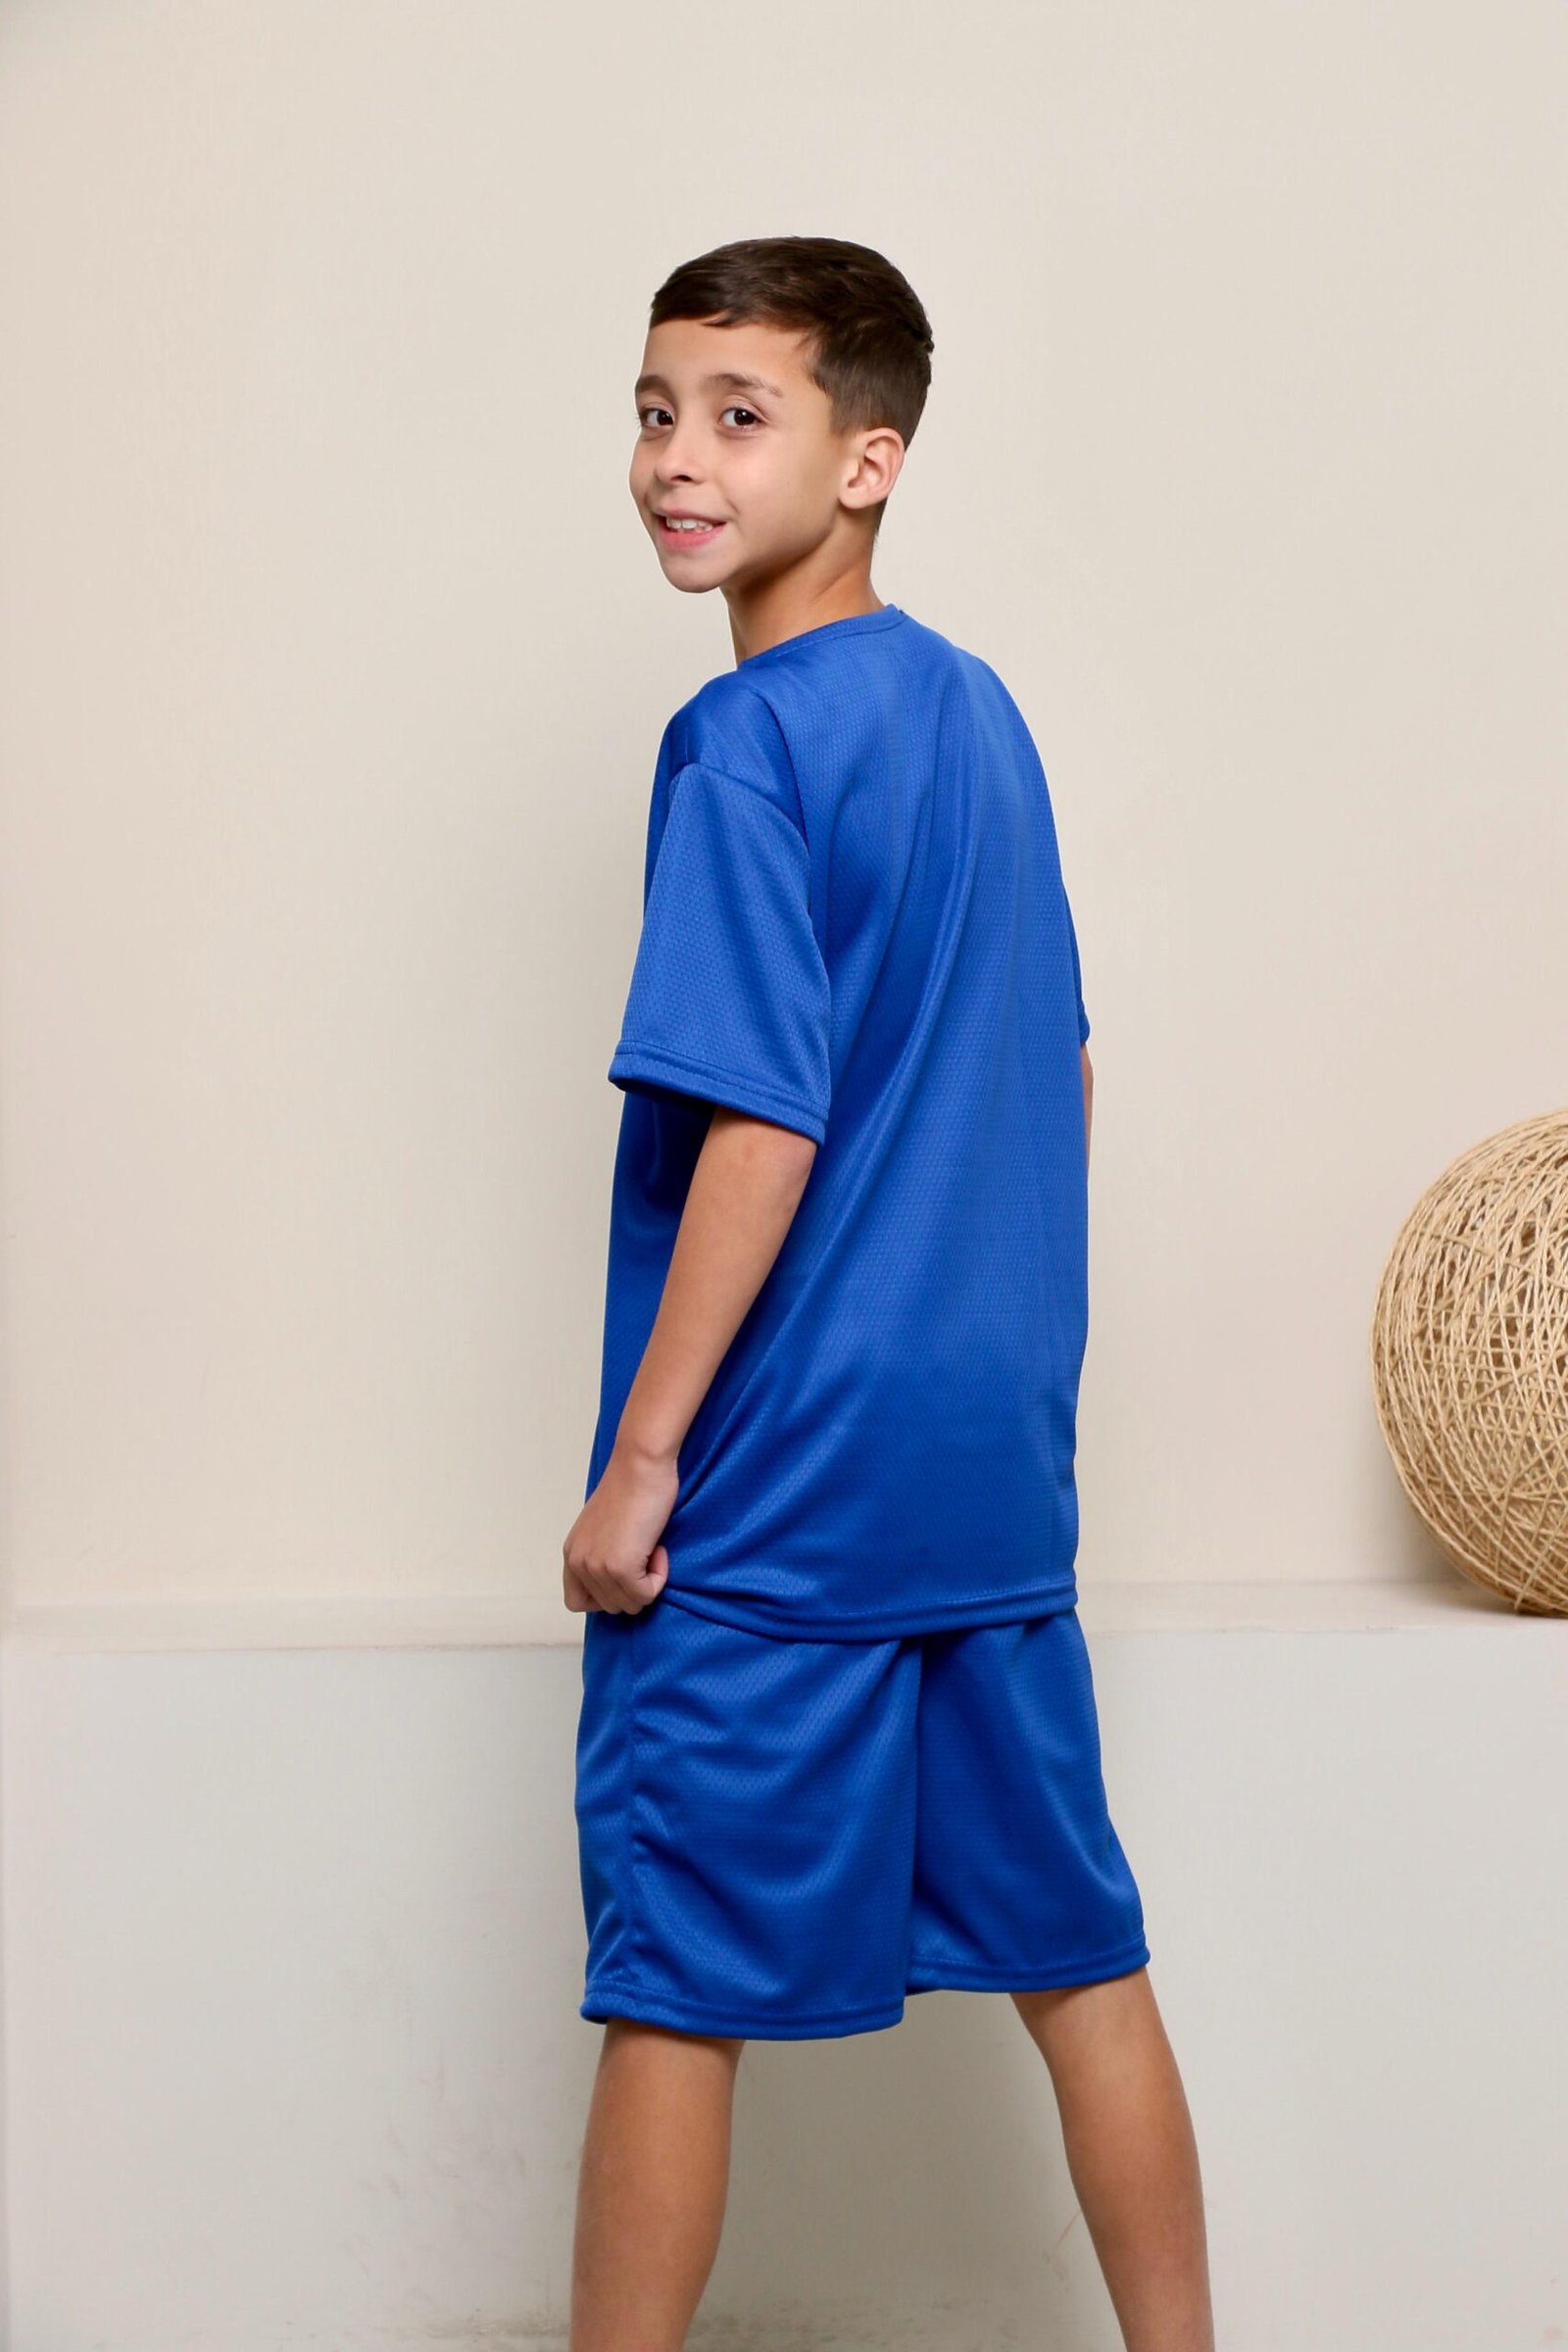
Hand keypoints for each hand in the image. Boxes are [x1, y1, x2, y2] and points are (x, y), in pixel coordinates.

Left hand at [562, 1440, 678, 1614]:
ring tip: (651, 1548)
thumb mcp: (603, 1528)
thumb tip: (617, 1584)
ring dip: (648, 1582)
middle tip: (643, 1552)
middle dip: (633, 1587)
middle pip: (610, 1607)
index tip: (626, 1574)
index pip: (577, 1602)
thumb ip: (601, 1554)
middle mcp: (578, 1563)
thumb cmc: (631, 1487)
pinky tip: (658, 1549)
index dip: (606, 1595)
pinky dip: (659, 1577)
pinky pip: (646, 1595)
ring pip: (630, 1604)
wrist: (641, 1465)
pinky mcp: (620, 1567)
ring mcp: (597, 1566)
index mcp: (572, 1554)